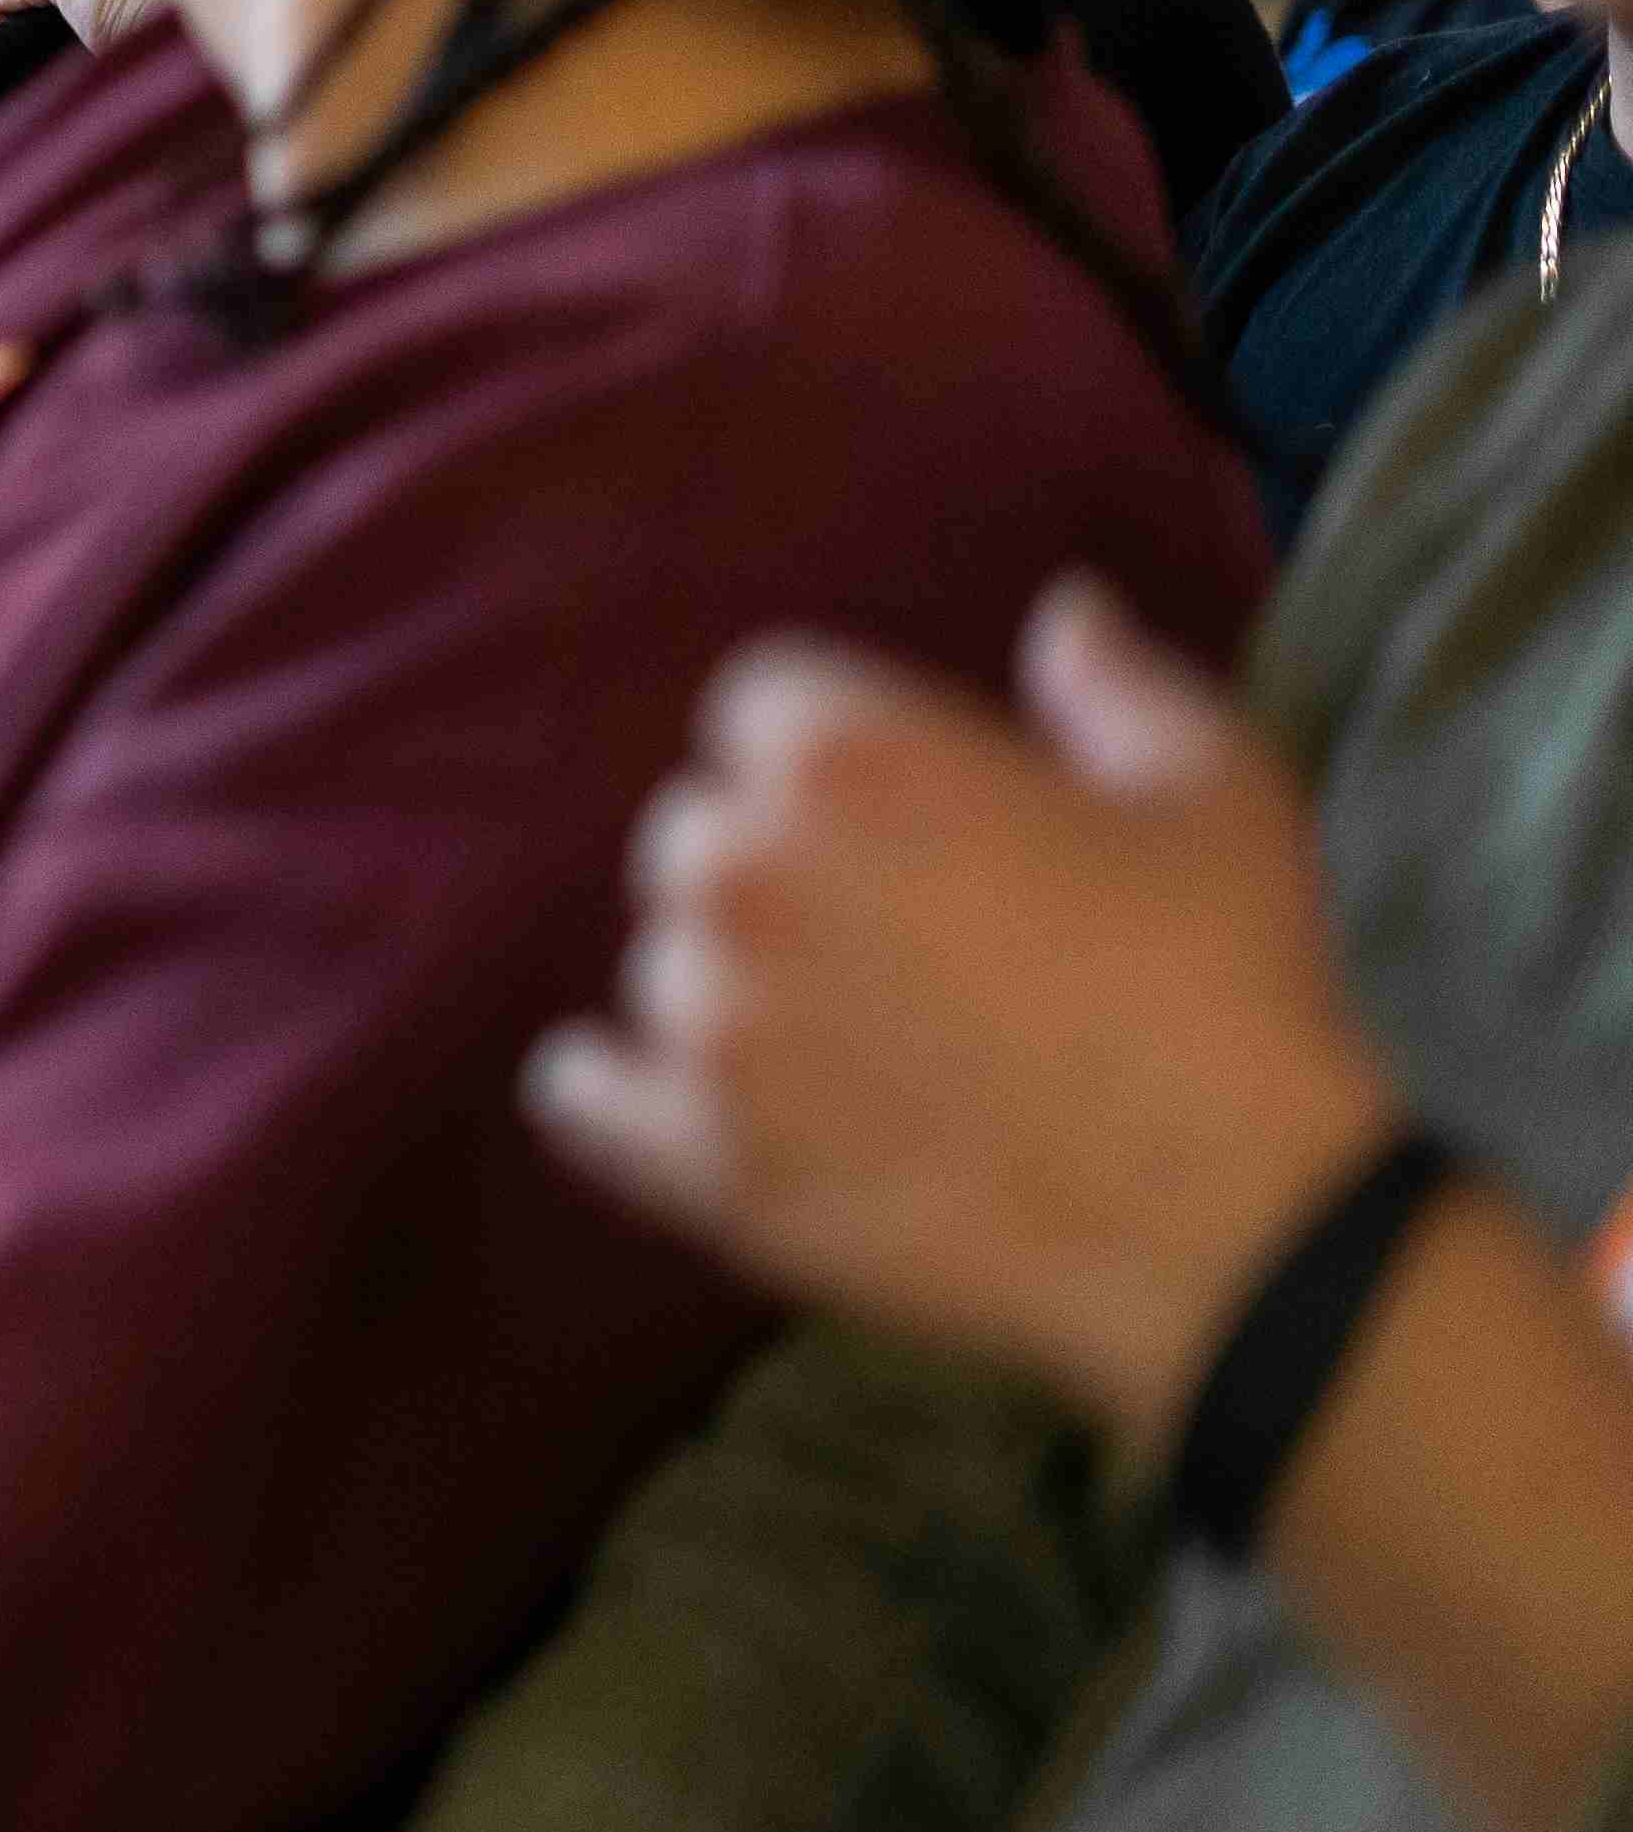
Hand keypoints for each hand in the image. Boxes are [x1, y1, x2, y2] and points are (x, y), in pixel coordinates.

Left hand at [528, 574, 1395, 1438]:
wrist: (1245, 1222)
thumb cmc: (1236, 987)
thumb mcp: (1212, 788)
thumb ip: (1111, 682)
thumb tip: (1064, 609)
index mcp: (843, 758)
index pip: (760, 708)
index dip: (834, 757)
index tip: (902, 816)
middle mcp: (742, 873)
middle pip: (697, 834)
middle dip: (778, 867)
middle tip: (890, 938)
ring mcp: (706, 1024)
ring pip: (665, 965)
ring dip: (730, 985)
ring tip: (853, 1039)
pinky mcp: (700, 1159)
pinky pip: (585, 1099)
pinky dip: (611, 1091)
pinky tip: (658, 1091)